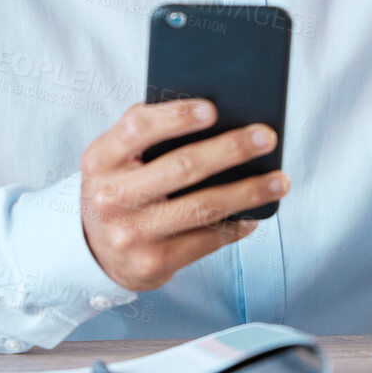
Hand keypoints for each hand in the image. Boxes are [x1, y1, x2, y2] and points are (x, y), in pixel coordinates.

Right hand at [79, 99, 288, 291]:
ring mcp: (132, 234)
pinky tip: (254, 215)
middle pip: (182, 167)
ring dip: (248, 192)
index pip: (137, 128)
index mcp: (100, 159)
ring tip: (278, 180)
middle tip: (266, 138)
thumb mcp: (115, 157)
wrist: (93, 249)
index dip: (176, 116)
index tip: (214, 109)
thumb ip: (145, 132)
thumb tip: (212, 114)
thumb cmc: (118, 187)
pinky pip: (206, 240)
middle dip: (231, 150)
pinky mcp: (153, 263)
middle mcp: (112, 197)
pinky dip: (235, 226)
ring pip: (203, 206)